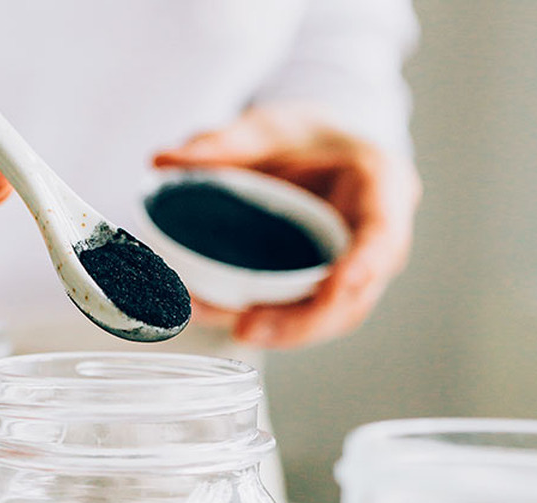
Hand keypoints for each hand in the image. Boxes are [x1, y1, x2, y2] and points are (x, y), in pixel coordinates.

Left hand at [155, 107, 420, 348]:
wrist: (319, 150)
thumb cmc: (308, 136)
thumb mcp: (269, 124)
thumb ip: (225, 143)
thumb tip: (164, 160)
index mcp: (380, 188)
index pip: (382, 235)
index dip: (363, 265)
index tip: (339, 286)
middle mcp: (374, 241)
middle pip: (352, 297)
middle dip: (303, 322)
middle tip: (248, 327)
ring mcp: (353, 273)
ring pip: (328, 318)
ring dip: (280, 332)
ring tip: (227, 328)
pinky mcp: (324, 292)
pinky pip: (302, 316)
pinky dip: (263, 323)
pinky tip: (217, 316)